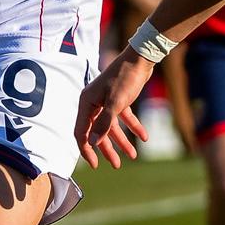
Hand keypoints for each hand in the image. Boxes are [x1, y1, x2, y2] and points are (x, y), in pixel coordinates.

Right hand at [74, 48, 153, 169]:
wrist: (140, 58)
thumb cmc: (125, 78)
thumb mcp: (115, 103)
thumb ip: (104, 124)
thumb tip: (93, 143)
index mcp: (87, 104)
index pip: (81, 132)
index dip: (87, 150)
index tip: (95, 165)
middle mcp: (93, 103)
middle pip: (98, 132)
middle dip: (107, 149)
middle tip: (116, 165)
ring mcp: (106, 101)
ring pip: (112, 127)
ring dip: (122, 141)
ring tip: (133, 155)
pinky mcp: (119, 99)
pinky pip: (124, 118)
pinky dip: (133, 127)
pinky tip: (144, 137)